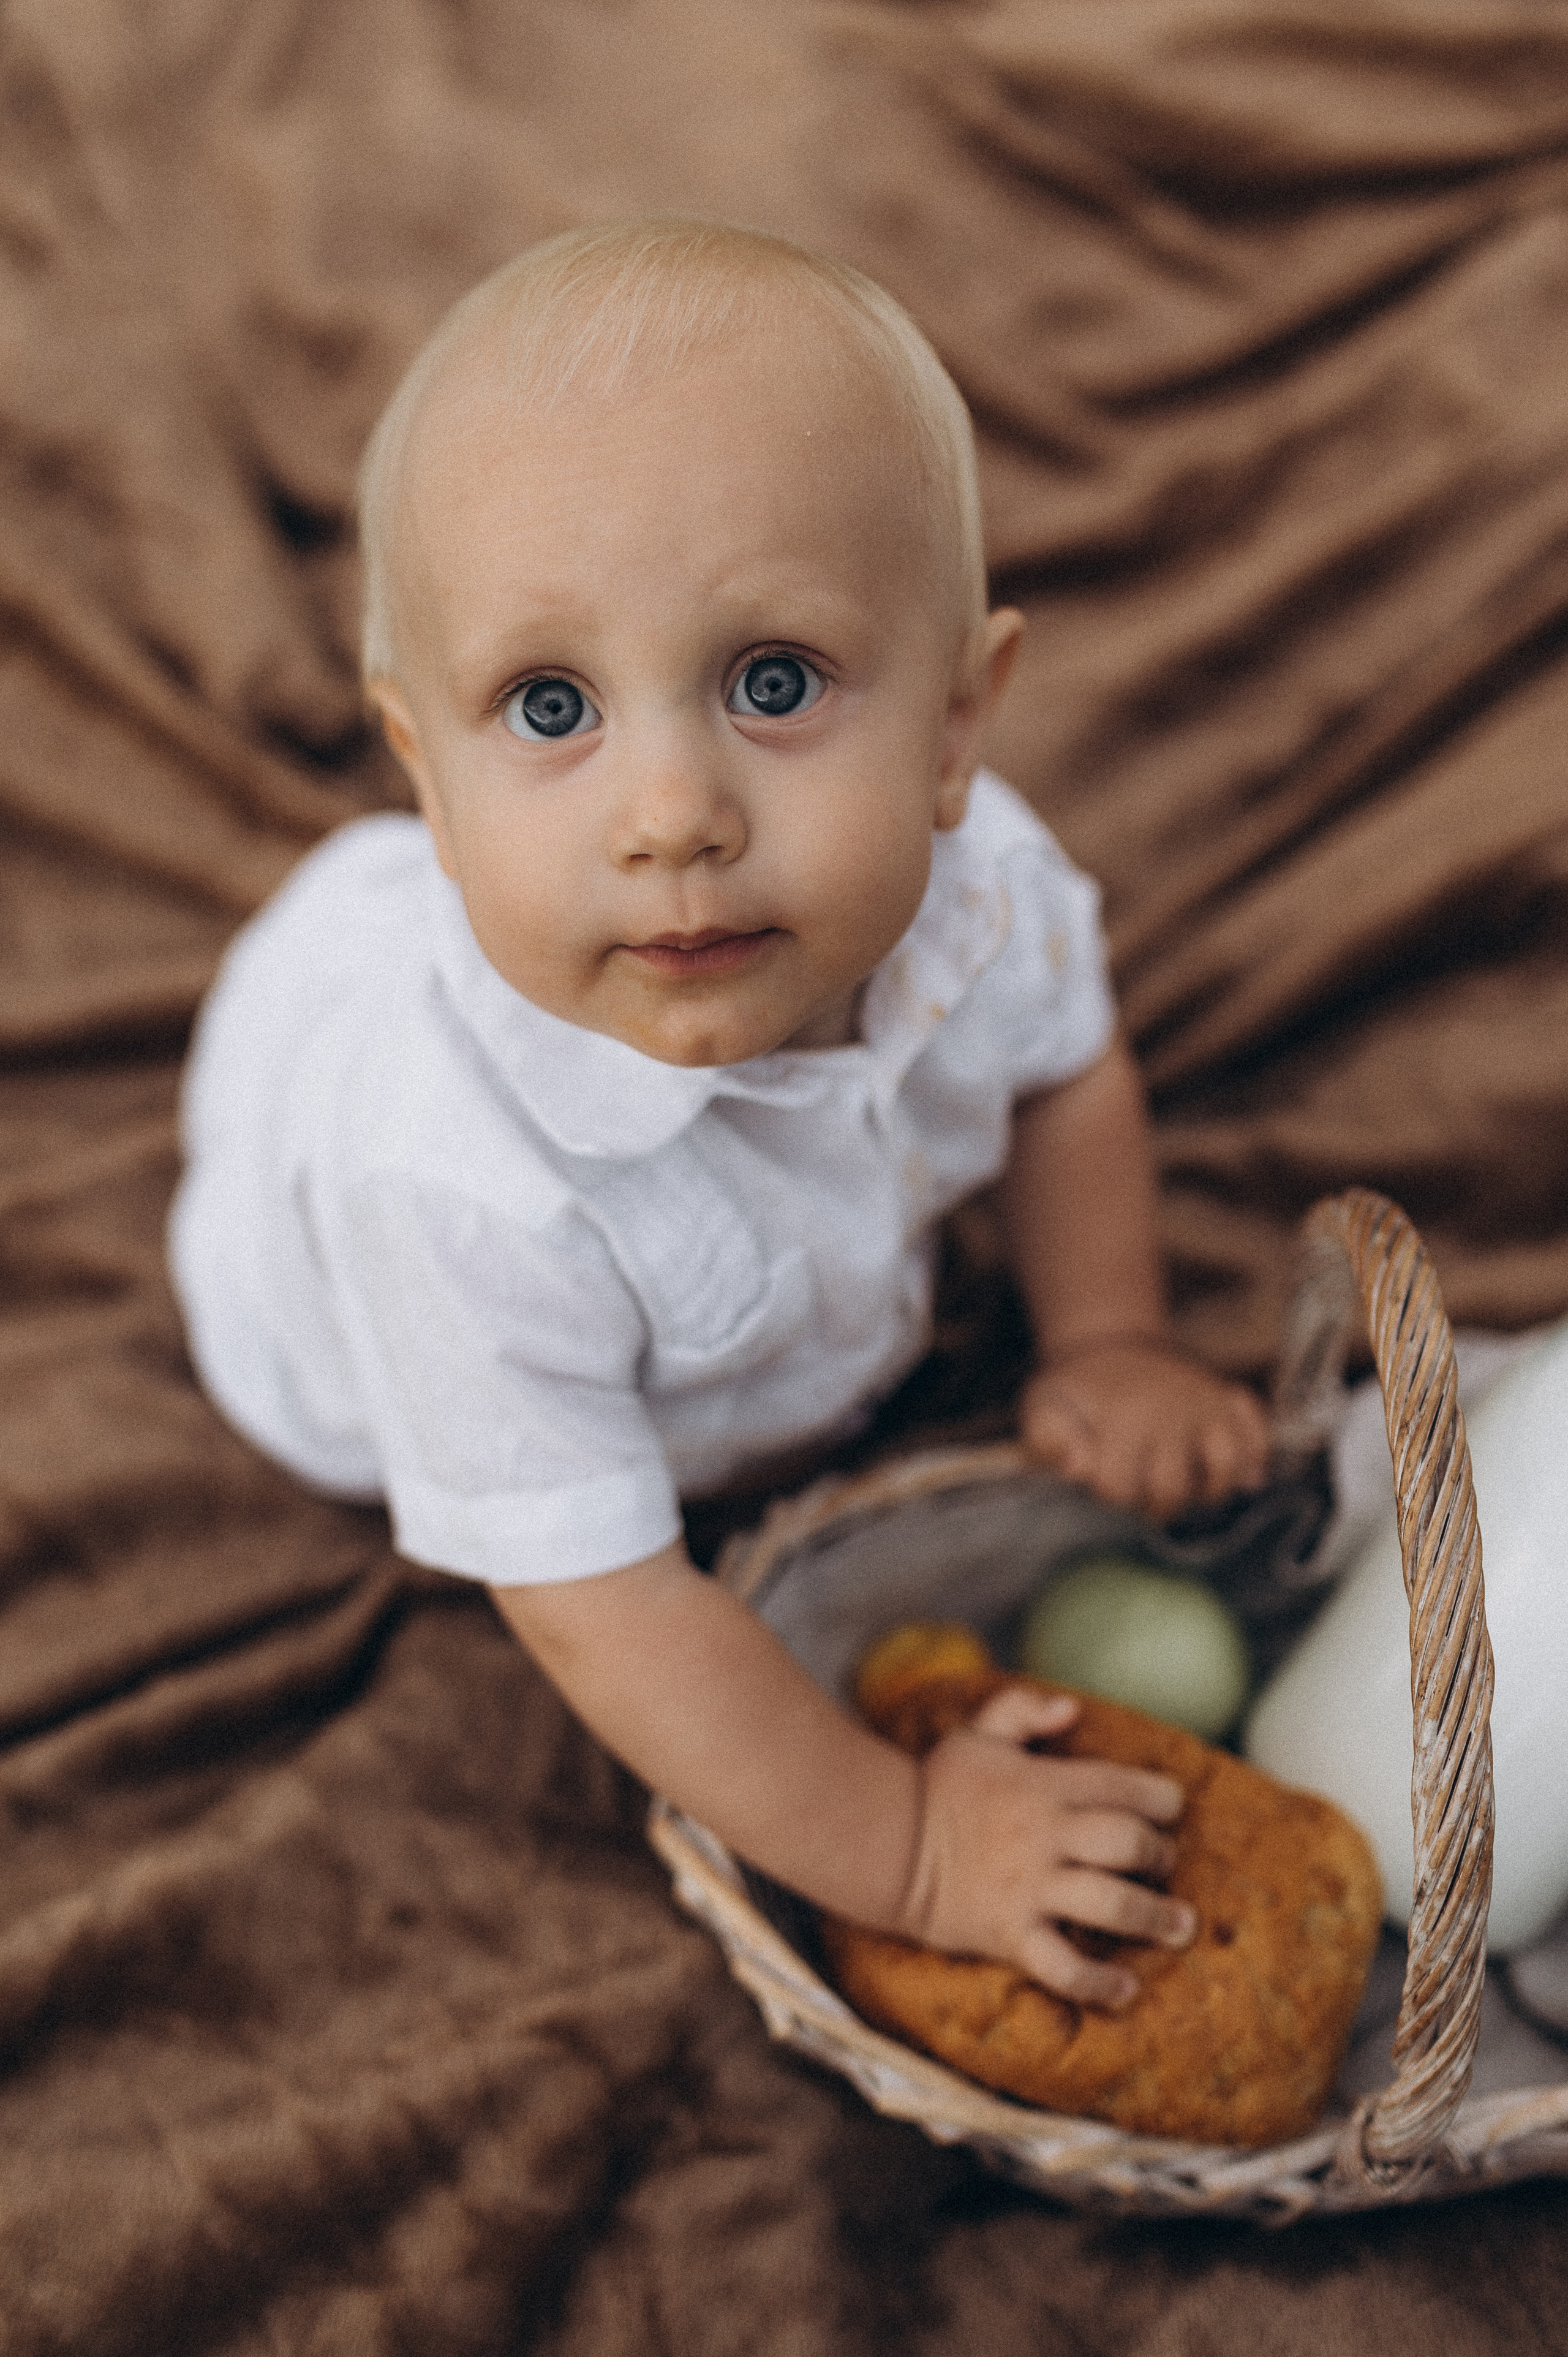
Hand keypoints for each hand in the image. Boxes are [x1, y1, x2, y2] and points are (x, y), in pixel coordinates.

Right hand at [898, 1685, 1194, 2007]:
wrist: (887, 1845)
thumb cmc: (937, 1787)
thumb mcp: (977, 1734)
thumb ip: (1022, 1710)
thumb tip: (1071, 1707)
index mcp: (1042, 1785)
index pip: (1121, 1785)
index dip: (1159, 1796)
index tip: (1172, 1807)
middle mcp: (1045, 1836)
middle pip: (1128, 1843)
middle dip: (1161, 1853)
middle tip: (1167, 1861)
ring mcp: (1030, 1888)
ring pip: (1111, 1904)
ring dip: (1155, 1917)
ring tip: (1181, 1927)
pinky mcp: (1012, 1934)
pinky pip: (1064, 1967)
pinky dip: (1099, 1984)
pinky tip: (1126, 1989)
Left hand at [1020, 1338, 1270, 1519]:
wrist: (1107, 1342)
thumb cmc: (1075, 1388)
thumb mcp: (1043, 1406)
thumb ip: (1046, 1440)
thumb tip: (1076, 1468)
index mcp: (1123, 1416)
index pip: (1119, 1488)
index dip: (1108, 1493)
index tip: (1105, 1480)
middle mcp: (1170, 1411)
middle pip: (1171, 1489)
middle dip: (1152, 1505)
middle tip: (1143, 1493)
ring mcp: (1204, 1405)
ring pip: (1224, 1467)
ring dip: (1205, 1491)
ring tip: (1185, 1487)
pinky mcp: (1228, 1400)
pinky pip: (1258, 1436)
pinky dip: (1253, 1457)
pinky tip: (1236, 1470)